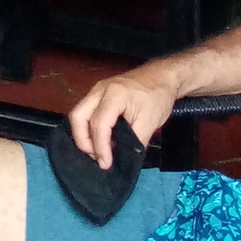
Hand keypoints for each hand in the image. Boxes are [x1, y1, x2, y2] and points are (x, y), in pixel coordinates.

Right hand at [66, 63, 180, 166]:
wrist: (162, 76)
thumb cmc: (157, 97)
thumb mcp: (150, 123)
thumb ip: (134, 142)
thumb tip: (122, 160)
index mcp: (114, 95)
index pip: (99, 123)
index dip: (100, 147)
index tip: (106, 164)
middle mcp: (99, 90)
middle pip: (78, 116)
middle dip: (83, 141)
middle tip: (97, 158)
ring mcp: (97, 90)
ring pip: (78, 113)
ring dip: (84, 135)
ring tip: (99, 152)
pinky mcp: (98, 94)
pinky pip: (85, 112)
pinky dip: (88, 128)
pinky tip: (100, 140)